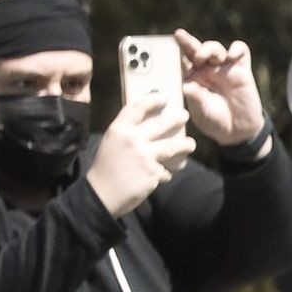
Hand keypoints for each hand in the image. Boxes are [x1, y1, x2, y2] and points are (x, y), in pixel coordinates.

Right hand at [87, 93, 194, 217]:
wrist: (101, 195)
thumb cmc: (104, 168)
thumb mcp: (110, 143)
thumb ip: (126, 134)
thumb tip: (144, 127)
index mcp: (119, 130)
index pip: (137, 108)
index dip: (152, 100)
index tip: (164, 96)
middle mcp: (133, 140)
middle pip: (161, 124)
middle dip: (176, 119)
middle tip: (184, 115)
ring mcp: (145, 156)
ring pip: (172, 147)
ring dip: (184, 145)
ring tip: (190, 144)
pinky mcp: (153, 173)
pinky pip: (165, 170)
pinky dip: (165, 172)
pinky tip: (163, 175)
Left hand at [174, 28, 267, 151]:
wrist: (238, 131)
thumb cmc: (215, 121)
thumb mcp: (202, 113)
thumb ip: (196, 99)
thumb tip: (187, 86)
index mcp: (194, 77)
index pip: (185, 58)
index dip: (181, 45)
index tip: (177, 35)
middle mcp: (207, 69)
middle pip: (198, 48)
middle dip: (192, 43)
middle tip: (193, 50)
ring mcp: (225, 68)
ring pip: (216, 48)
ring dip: (212, 49)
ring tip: (211, 58)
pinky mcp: (242, 70)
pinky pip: (241, 51)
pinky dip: (237, 49)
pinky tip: (232, 54)